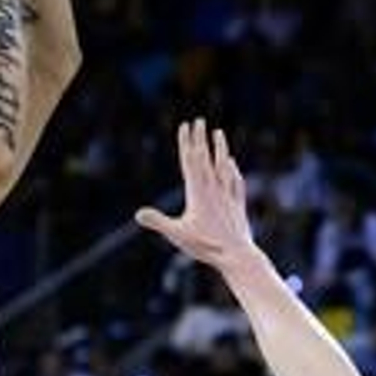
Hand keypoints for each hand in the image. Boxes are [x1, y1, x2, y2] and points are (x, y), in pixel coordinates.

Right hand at [136, 120, 256, 270]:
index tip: (185, 125)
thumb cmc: (206, 246)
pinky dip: (232, 170)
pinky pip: (235, 182)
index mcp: (198, 192)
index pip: (190, 161)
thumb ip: (158, 222)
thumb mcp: (178, 234)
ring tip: (219, 133)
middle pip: (206, 158)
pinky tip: (232, 165)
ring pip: (223, 166)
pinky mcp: (238, 205)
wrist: (237, 255)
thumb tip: (138, 214)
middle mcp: (214, 189)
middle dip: (201, 139)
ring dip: (220, 148)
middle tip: (199, 120)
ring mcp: (228, 195)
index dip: (186, 142)